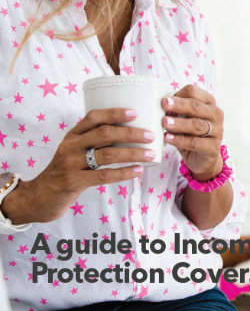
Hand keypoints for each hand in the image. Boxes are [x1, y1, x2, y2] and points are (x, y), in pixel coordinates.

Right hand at [2, 109, 152, 224]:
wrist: (38, 197)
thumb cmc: (64, 171)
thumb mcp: (73, 151)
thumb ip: (93, 142)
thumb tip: (128, 134)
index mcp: (73, 135)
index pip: (93, 117)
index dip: (115, 113)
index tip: (135, 113)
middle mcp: (71, 146)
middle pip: (104, 134)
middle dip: (131, 133)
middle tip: (150, 135)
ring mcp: (71, 164)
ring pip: (107, 154)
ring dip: (132, 153)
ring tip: (150, 154)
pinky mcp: (74, 182)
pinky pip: (103, 176)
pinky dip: (123, 172)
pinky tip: (137, 171)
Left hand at [161, 84, 223, 180]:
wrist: (203, 159)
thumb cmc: (191, 134)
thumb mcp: (185, 119)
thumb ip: (176, 111)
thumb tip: (160, 105)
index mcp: (209, 102)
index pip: (194, 92)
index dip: (179, 95)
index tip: (164, 100)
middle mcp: (216, 114)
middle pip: (196, 106)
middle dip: (179, 105)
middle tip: (164, 104)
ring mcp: (217, 131)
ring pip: (196, 125)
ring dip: (179, 123)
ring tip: (164, 123)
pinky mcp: (213, 148)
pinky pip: (195, 143)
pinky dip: (180, 140)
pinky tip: (168, 138)